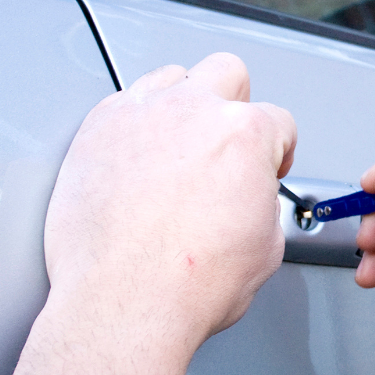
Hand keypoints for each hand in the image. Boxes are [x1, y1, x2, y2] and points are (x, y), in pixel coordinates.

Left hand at [44, 53, 296, 340]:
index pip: (278, 122)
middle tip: (224, 142)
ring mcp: (140, 114)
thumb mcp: (265, 247)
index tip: (264, 168)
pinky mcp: (97, 129)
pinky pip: (122, 105)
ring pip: (170, 78)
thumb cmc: (187, 284)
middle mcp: (193, 111)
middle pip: (226, 73)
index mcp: (245, 135)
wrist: (125, 301)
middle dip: (233, 103)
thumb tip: (250, 203)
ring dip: (180, 106)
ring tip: (175, 147)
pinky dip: (133, 126)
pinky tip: (136, 159)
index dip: (277, 149)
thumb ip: (261, 203)